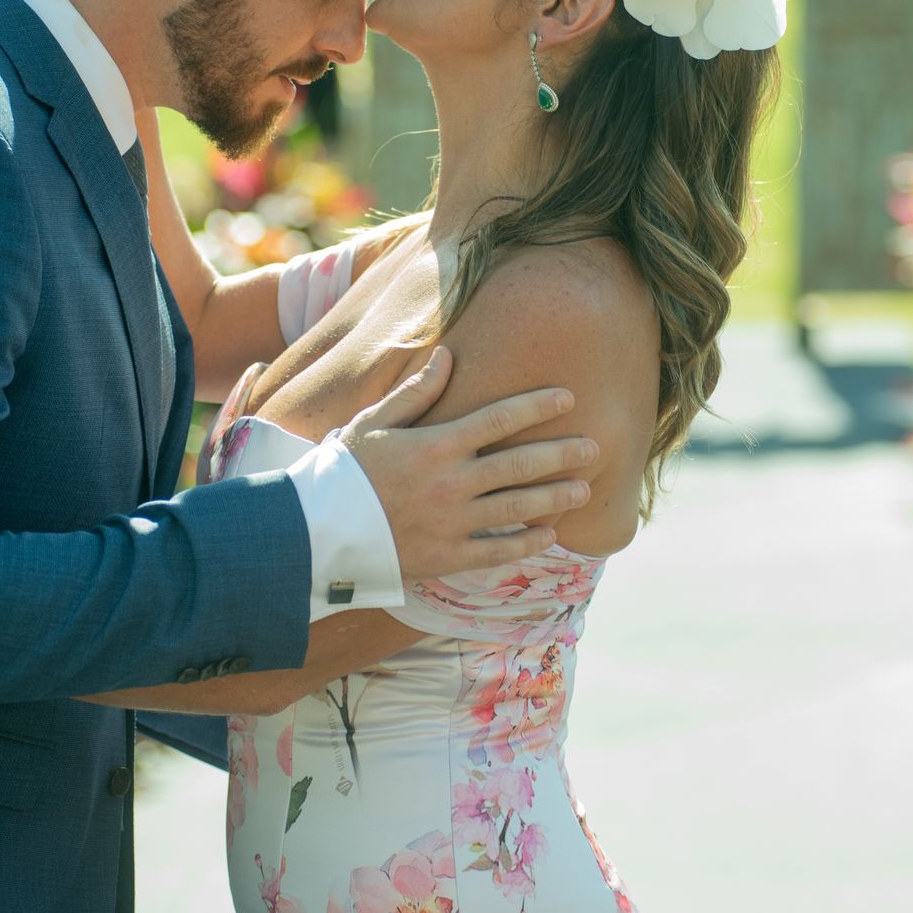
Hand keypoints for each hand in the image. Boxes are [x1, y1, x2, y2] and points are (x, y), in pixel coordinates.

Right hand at [340, 348, 594, 579]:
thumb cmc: (344, 472)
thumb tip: (449, 356)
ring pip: (517, 508)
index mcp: (436, 445)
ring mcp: (452, 522)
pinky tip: (549, 535)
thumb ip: (416, 392)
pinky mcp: (446, 557)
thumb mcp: (374, 423)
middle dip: (563, 454)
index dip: (537, 406)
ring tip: (585, 489)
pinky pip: (497, 551)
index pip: (499, 418)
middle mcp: (451, 483)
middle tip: (596, 446)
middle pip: (520, 464)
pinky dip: (526, 543)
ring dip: (556, 498)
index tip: (568, 397)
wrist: (317, 532)